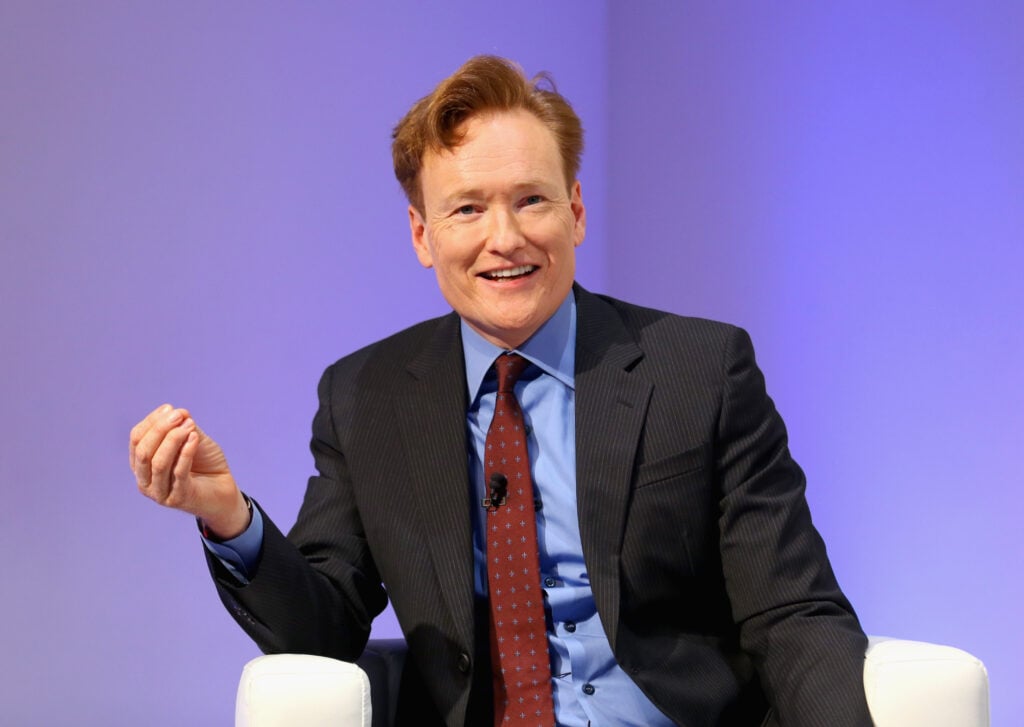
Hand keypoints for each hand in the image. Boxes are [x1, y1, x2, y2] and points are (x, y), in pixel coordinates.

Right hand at [130, 404, 249, 538]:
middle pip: (143, 451)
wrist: (224, 490)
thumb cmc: (206, 464)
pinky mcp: (178, 498)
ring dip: (173, 439)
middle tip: (180, 415)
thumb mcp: (194, 440)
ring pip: (158, 463)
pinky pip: (178, 472)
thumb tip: (178, 412)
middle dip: (160, 429)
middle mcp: (145, 481)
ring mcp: (160, 492)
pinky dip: (186, 452)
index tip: (171, 408)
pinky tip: (194, 438)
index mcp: (142, 464)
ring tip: (190, 425)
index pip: (137, 438)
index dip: (152, 421)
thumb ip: (183, 427)